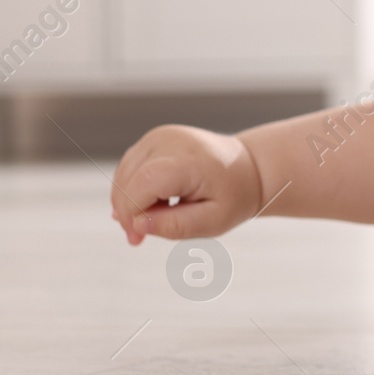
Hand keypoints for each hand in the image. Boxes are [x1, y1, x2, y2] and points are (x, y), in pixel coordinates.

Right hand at [110, 126, 262, 245]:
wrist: (248, 167)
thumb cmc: (234, 195)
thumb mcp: (213, 220)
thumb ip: (176, 225)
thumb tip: (138, 225)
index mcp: (189, 160)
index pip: (142, 184)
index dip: (132, 213)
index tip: (138, 238)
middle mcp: (170, 141)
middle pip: (128, 180)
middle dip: (128, 213)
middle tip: (140, 238)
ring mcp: (159, 136)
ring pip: (124, 174)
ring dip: (128, 201)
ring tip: (152, 219)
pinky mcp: (154, 138)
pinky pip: (129, 167)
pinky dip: (131, 189)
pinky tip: (149, 204)